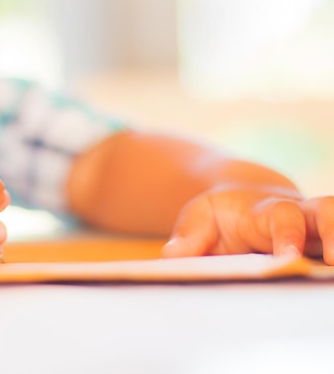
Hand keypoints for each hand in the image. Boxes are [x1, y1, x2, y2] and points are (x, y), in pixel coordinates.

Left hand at [161, 184, 333, 263]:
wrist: (243, 201)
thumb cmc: (219, 216)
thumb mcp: (198, 217)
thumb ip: (188, 234)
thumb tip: (172, 255)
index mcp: (264, 211)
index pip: (282, 217)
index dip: (286, 235)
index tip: (286, 258)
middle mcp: (298, 217)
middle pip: (327, 212)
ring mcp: (313, 234)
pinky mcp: (319, 248)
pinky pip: (331, 252)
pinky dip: (329, 270)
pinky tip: (325, 289)